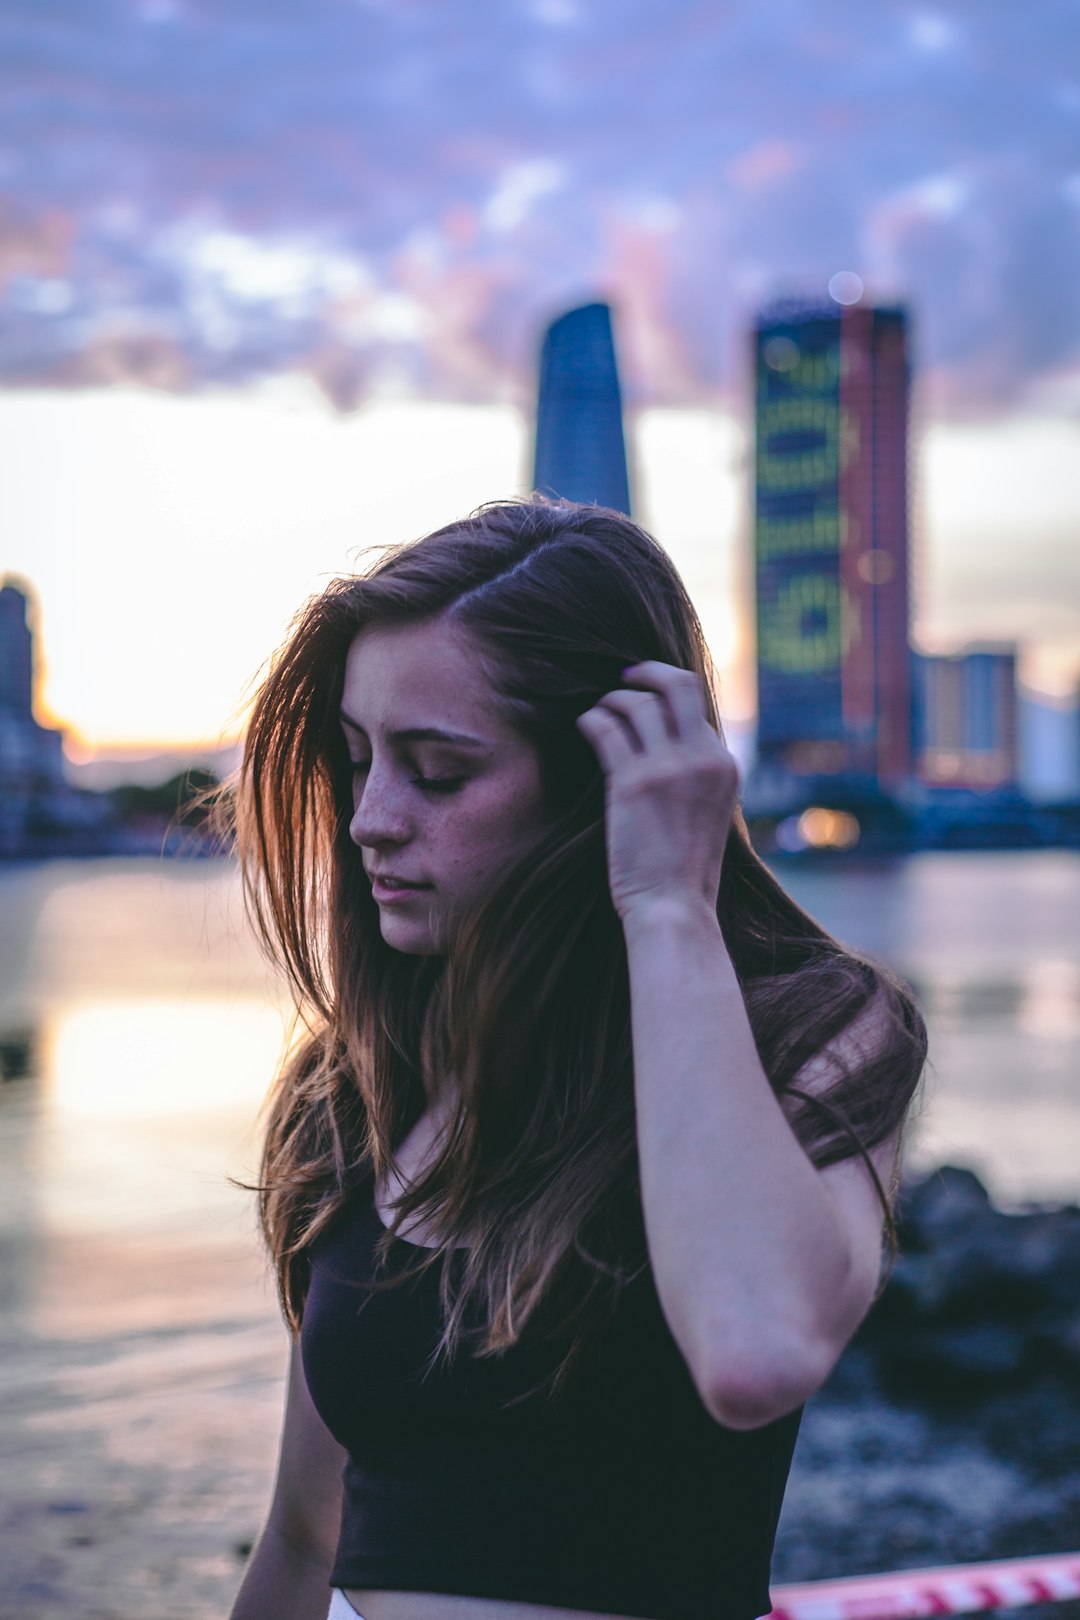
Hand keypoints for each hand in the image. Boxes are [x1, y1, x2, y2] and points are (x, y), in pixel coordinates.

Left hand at [575, 660, 738, 922]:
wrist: (674, 907)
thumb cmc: (685, 872)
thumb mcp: (709, 815)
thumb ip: (698, 779)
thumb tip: (672, 750)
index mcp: (725, 766)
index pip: (697, 707)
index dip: (668, 694)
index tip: (647, 696)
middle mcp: (702, 759)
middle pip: (677, 684)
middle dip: (647, 671)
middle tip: (625, 677)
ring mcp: (668, 768)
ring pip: (637, 703)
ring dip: (612, 700)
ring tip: (600, 711)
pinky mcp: (632, 783)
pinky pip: (607, 729)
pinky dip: (592, 720)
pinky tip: (585, 726)